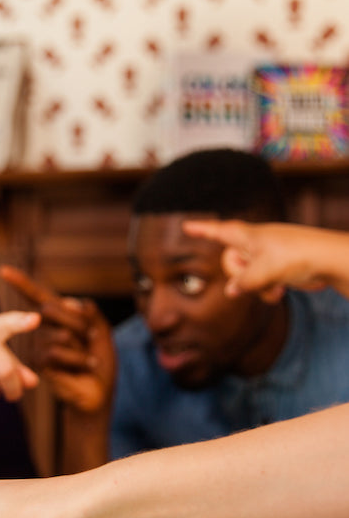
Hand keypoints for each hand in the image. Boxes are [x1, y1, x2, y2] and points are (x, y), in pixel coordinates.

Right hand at [0, 265, 114, 412]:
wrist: (100, 391)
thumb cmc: (100, 360)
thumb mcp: (102, 331)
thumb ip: (91, 313)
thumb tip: (73, 302)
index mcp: (57, 317)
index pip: (36, 295)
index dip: (20, 282)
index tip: (3, 270)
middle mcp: (43, 329)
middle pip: (50, 309)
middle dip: (79, 323)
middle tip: (93, 337)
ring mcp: (39, 347)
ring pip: (58, 333)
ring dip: (82, 346)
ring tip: (90, 359)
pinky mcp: (40, 365)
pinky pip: (55, 352)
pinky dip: (77, 359)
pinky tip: (85, 367)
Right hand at [182, 220, 330, 301]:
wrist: (331, 260)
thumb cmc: (297, 256)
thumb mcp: (263, 270)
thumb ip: (243, 282)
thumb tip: (232, 291)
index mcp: (248, 236)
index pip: (218, 231)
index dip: (201, 229)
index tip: (185, 227)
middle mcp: (256, 244)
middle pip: (230, 261)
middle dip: (239, 274)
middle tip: (255, 276)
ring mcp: (267, 256)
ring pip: (247, 276)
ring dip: (257, 286)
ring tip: (274, 287)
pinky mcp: (279, 268)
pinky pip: (262, 282)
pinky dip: (268, 289)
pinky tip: (282, 291)